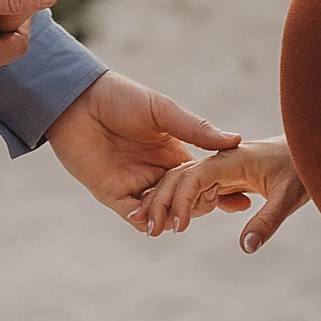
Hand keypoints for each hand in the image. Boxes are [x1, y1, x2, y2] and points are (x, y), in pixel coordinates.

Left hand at [46, 72, 241, 228]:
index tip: (242, 199)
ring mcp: (135, 185)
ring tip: (183, 221)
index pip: (202, 181)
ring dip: (172, 219)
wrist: (77, 100)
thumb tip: (236, 140)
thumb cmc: (120, 97)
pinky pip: (133, 215)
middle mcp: (157, 173)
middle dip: (199, 208)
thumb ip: (196, 129)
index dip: (221, 191)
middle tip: (212, 206)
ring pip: (161, 214)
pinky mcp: (112, 194)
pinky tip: (155, 223)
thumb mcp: (163, 111)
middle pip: (185, 202)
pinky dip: (144, 222)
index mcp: (173, 154)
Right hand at [130, 136, 307, 250]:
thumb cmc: (301, 170)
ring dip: (165, 203)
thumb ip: (267, 222)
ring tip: (150, 229)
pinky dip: (178, 205)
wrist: (307, 152)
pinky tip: (169, 223)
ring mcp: (217, 169)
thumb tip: (246, 248)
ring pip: (181, 183)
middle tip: (148, 231)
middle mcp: (218, 161)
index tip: (177, 228)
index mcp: (230, 160)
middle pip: (179, 178)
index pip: (194, 176)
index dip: (182, 201)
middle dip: (161, 202)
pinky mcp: (220, 177)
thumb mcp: (289, 197)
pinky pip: (192, 189)